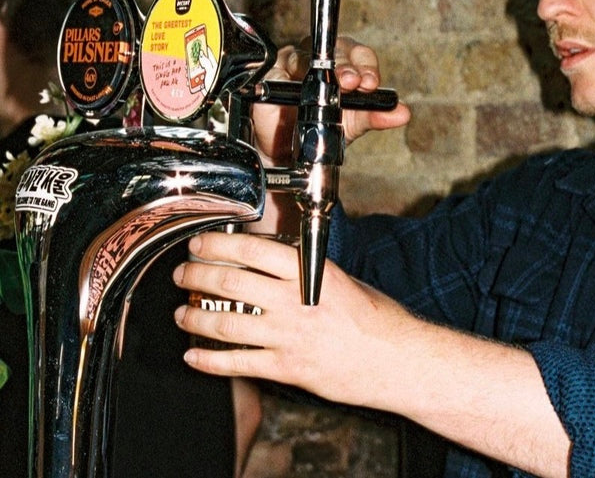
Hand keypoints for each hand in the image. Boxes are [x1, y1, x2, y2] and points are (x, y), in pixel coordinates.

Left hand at [173, 232, 570, 477]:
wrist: (394, 357)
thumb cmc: (373, 315)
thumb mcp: (338, 277)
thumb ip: (303, 270)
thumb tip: (269, 259)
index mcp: (308, 271)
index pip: (252, 250)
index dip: (218, 245)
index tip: (199, 244)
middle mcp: (293, 301)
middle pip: (230, 284)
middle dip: (197, 276)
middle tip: (182, 273)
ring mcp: (287, 336)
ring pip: (225, 324)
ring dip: (195, 317)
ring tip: (182, 312)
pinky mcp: (286, 368)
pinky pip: (237, 364)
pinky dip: (209, 361)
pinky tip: (194, 357)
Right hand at [251, 39, 410, 165]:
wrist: (288, 155)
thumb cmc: (321, 130)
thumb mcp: (353, 125)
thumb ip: (376, 116)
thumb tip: (403, 113)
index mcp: (344, 66)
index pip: (358, 54)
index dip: (366, 65)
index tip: (370, 82)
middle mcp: (320, 59)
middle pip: (335, 48)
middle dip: (347, 66)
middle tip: (355, 83)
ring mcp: (294, 63)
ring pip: (308, 53)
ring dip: (321, 68)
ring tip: (333, 85)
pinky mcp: (270, 73)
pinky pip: (280, 67)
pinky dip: (289, 74)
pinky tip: (296, 86)